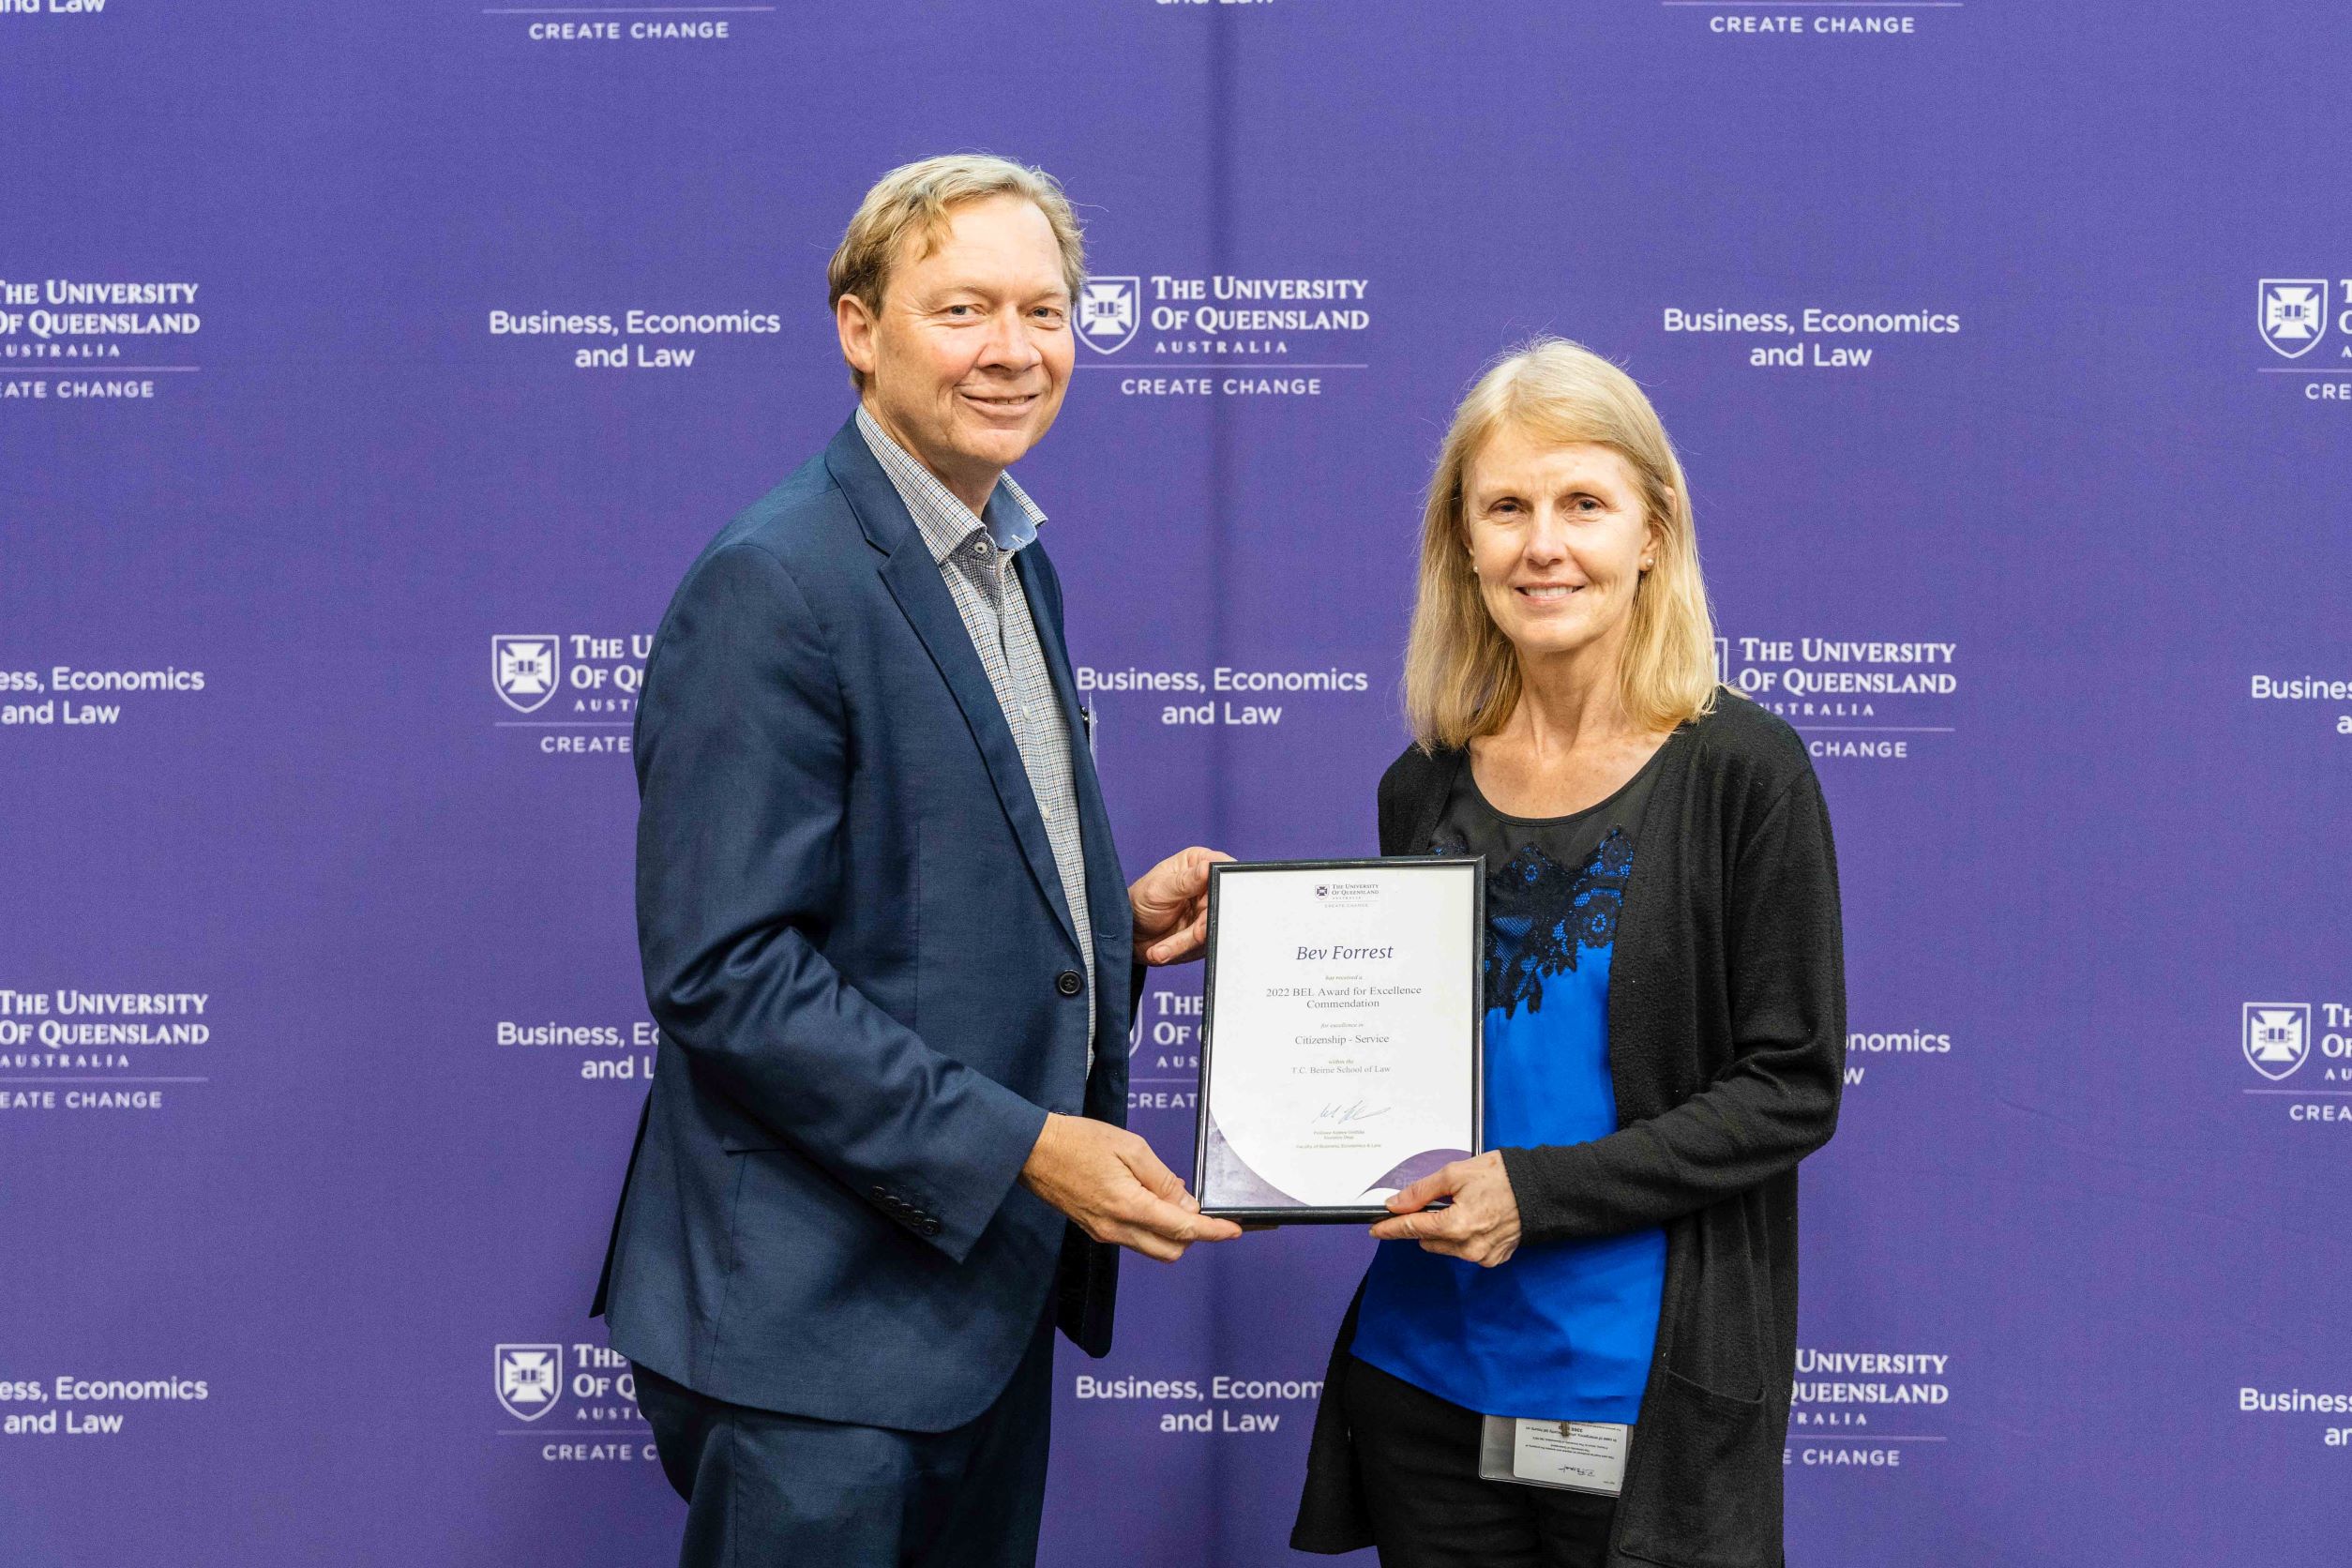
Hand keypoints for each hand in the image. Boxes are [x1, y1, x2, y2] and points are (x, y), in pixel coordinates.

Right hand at [1020, 1113, 1242, 1261]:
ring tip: (1165, 1195)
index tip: (1233, 1231)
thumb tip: (1185, 1204)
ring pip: (1152, 1248)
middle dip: (1191, 1233)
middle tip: (1192, 1204)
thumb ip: (1161, 1179)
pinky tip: (1147, 1198)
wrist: (1033, 1151)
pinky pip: (1134, 1239)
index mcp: (1127, 1205)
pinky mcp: (1096, 1230)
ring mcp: (1104, 1233)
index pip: (1182, 1229)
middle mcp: (1116, 1228)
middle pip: (1171, 1250)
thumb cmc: (1078, 1141)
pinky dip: (1150, 1226)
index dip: (1213, 1232)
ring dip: (1170, 1231)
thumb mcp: (1130, 1148)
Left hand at [1129, 845, 1232, 965]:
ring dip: (1185, 942)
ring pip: (1213, 928)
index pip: (1223, 869)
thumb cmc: (1139, 901)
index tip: (1214, 900)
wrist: (1130, 933)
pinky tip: (1160, 951)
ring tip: (1161, 949)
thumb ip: (1185, 881)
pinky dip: (1181, 951)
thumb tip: (1208, 867)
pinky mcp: (1207, 934)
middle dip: (1205, 922)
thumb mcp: (1158, 889)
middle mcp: (1208, 886)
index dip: (1225, 884)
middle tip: (1193, 934)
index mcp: (1199, 863)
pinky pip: (1203, 945)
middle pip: (1223, 903)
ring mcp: (1209, 911)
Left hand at [1366, 1150, 1520, 1267]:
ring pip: (1445, 1246)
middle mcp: (1469, 1247)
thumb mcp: (1455, 1174)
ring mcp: (1482, 1257)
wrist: (1541, 1189)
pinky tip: (1476, 1218)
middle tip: (1438, 1201)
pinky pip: (1466, 1250)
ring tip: (1464, 1206)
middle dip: (1424, 1222)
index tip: (1376, 1228)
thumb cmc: (1502, 1178)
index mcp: (1457, 1225)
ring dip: (1444, 1230)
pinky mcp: (1494, 1259)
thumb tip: (1396, 1204)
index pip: (1412, 1228)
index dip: (1391, 1227)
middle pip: (1427, 1239)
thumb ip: (1422, 1191)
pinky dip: (1464, 1237)